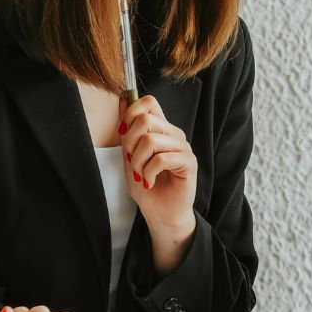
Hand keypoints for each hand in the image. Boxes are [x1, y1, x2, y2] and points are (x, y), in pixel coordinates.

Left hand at [119, 95, 197, 232]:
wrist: (160, 213)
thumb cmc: (147, 185)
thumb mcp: (129, 154)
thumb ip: (127, 129)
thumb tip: (122, 99)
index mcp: (161, 128)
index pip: (149, 102)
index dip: (130, 113)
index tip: (123, 134)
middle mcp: (174, 134)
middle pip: (146, 120)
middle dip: (130, 143)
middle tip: (132, 161)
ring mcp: (183, 147)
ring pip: (151, 140)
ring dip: (138, 162)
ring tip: (141, 175)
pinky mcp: (189, 162)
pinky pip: (162, 158)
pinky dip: (148, 172)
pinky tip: (149, 182)